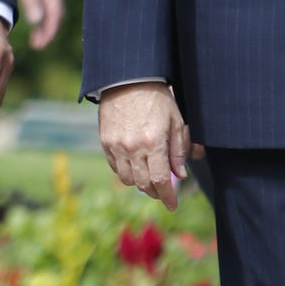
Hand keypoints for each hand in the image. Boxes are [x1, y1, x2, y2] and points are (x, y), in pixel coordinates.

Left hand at [10, 0, 63, 50]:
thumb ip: (32, 1)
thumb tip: (37, 21)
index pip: (55, 16)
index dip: (49, 31)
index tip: (40, 44)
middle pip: (56, 18)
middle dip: (48, 33)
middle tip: (37, 46)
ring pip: (52, 16)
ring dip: (46, 30)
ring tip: (35, 43)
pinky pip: (48, 12)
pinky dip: (43, 23)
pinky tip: (36, 31)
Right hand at [98, 82, 189, 211]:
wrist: (128, 79)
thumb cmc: (157, 98)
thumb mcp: (175, 121)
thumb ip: (179, 150)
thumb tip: (181, 175)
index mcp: (154, 142)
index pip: (161, 180)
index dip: (168, 197)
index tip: (173, 206)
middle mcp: (133, 148)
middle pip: (143, 184)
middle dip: (155, 193)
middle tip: (163, 193)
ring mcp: (116, 146)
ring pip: (127, 179)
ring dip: (140, 184)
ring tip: (149, 180)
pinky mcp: (105, 142)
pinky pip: (115, 167)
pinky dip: (126, 172)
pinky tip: (135, 167)